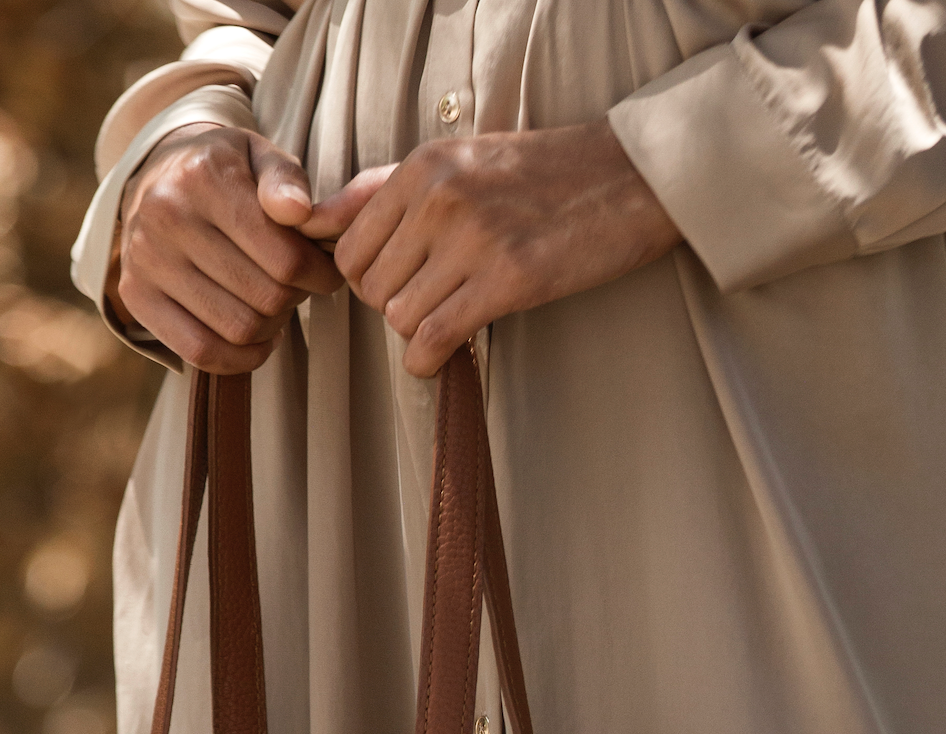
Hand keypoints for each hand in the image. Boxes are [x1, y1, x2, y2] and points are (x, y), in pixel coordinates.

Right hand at [110, 125, 342, 371]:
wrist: (154, 172)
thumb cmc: (221, 170)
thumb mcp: (258, 154)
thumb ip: (286, 178)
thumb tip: (299, 212)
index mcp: (205, 178)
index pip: (287, 258)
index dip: (320, 276)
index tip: (325, 274)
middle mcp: (168, 216)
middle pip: (265, 297)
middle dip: (294, 300)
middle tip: (296, 289)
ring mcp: (146, 260)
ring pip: (238, 329)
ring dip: (270, 330)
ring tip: (273, 308)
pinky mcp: (135, 296)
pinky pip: (200, 351)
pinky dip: (238, 358)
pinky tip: (253, 339)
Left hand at [303, 120, 680, 376]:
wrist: (632, 177)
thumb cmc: (546, 175)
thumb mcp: (460, 161)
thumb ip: (383, 190)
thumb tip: (313, 220)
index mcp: (424, 166)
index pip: (348, 247)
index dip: (367, 279)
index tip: (402, 283)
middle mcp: (440, 198)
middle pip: (370, 289)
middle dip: (393, 307)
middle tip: (432, 304)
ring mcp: (473, 239)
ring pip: (400, 318)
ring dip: (418, 333)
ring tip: (451, 319)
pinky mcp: (508, 279)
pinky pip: (435, 338)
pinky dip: (429, 361)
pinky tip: (442, 358)